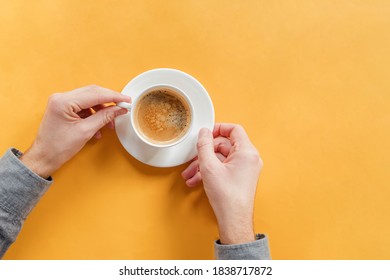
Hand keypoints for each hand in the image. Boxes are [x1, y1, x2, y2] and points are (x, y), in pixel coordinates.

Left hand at [20, 85, 130, 177]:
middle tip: (123, 107)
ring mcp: (61, 102)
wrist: (44, 157)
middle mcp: (61, 97)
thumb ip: (104, 117)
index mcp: (64, 101)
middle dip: (109, 100)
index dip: (113, 97)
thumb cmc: (58, 147)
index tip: (126, 100)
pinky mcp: (63, 108)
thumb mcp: (86, 131)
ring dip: (102, 109)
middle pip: (92, 93)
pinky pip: (83, 106)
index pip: (95, 94)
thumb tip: (118, 109)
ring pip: (89, 99)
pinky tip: (99, 126)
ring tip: (110, 122)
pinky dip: (94, 114)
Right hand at [182, 124, 262, 243]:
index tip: (206, 133)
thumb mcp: (209, 167)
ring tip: (190, 174)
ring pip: (221, 158)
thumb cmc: (227, 196)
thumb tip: (203, 133)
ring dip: (204, 164)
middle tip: (193, 158)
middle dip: (205, 152)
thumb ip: (204, 146)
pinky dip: (210, 172)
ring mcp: (245, 169)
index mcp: (247, 152)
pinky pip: (223, 168)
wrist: (234, 220)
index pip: (234, 130)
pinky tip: (196, 180)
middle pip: (224, 145)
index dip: (218, 129)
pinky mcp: (240, 177)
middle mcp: (249, 159)